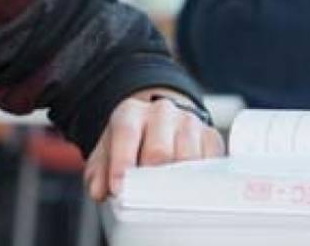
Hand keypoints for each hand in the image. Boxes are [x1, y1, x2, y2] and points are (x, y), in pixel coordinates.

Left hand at [84, 89, 225, 200]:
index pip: (126, 133)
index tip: (118, 188)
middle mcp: (161, 111)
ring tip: (167, 197)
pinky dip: (202, 179)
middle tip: (145, 199)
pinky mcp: (211, 135)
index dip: (121, 163)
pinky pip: (211, 161)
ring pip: (188, 157)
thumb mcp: (106, 154)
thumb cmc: (131, 143)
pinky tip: (191, 188)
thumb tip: (99, 191)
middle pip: (159, 150)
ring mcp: (189, 122)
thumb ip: (98, 173)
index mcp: (131, 112)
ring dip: (177, 182)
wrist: (159, 124)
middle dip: (150, 179)